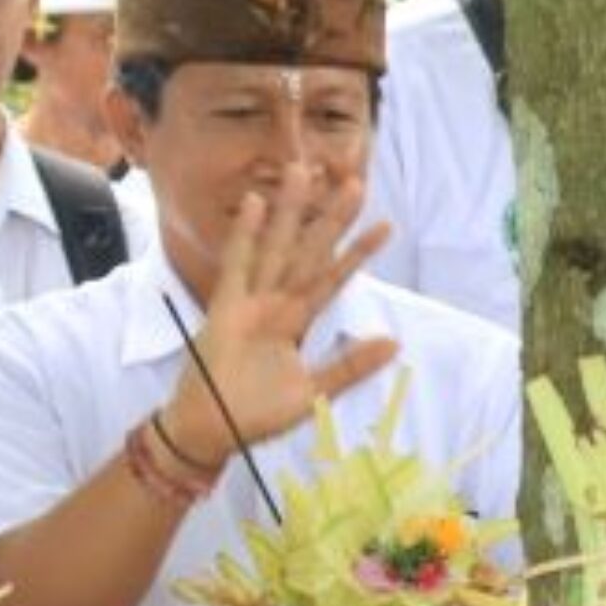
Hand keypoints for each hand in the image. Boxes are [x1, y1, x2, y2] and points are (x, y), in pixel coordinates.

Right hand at [158, 172, 400, 460]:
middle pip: (308, 252)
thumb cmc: (256, 414)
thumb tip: (393, 342)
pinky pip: (238, 266)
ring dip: (291, 213)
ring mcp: (249, 302)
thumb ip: (351, 365)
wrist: (211, 433)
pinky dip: (246, 236)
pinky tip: (258, 204)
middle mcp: (274, 304)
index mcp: (295, 320)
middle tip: (354, 180)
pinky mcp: (225, 309)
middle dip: (329, 218)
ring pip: (277, 249)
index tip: (385, 225)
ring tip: (305, 172)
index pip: (333, 278)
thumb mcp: (315, 392)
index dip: (358, 252)